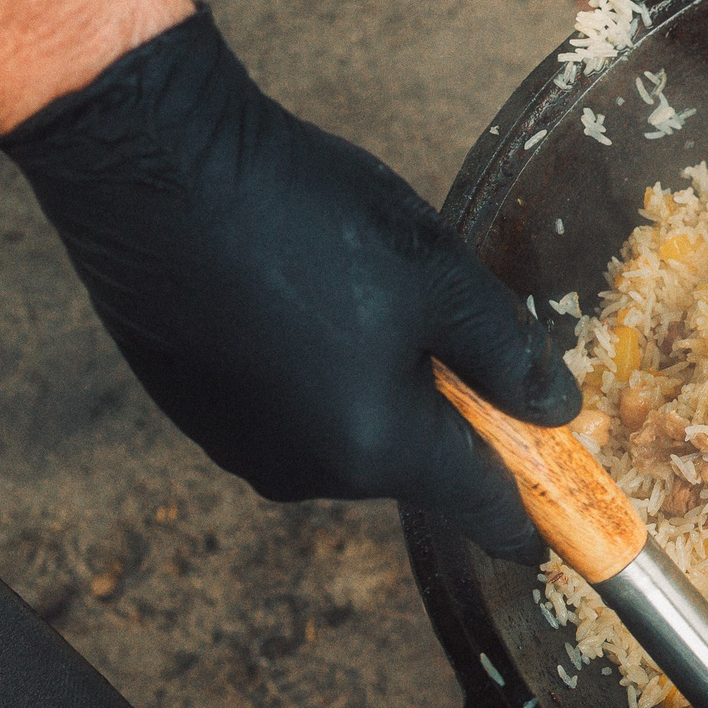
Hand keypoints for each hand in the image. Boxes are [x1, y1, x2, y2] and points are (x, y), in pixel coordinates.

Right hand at [0, 10, 577, 559]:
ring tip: (357, 286)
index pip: (480, 508)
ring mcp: (243, 447)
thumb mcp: (442, 278)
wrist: (152, 169)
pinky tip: (300, 293)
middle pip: (414, 461)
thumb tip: (555, 411)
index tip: (555, 538)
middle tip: (443, 314)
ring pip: (350, 430)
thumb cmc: (304, 219)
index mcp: (380, 449)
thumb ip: (508, 357)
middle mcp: (309, 472)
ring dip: (377, 381)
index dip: (528, 519)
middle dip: (446, 408)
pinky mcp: (195, 413)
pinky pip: (290, 408)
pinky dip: (316, 369)